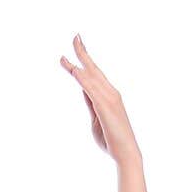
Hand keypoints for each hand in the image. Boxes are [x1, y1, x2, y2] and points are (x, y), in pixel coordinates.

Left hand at [59, 33, 141, 165]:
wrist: (126, 154)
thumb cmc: (112, 140)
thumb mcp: (96, 119)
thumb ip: (90, 103)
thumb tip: (84, 91)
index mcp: (108, 96)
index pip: (93, 76)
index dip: (83, 62)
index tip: (73, 52)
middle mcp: (111, 93)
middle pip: (94, 69)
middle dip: (83, 53)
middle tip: (74, 37)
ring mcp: (109, 99)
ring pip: (91, 77)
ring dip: (79, 64)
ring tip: (66, 55)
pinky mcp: (106, 108)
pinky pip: (92, 91)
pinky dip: (83, 80)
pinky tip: (75, 71)